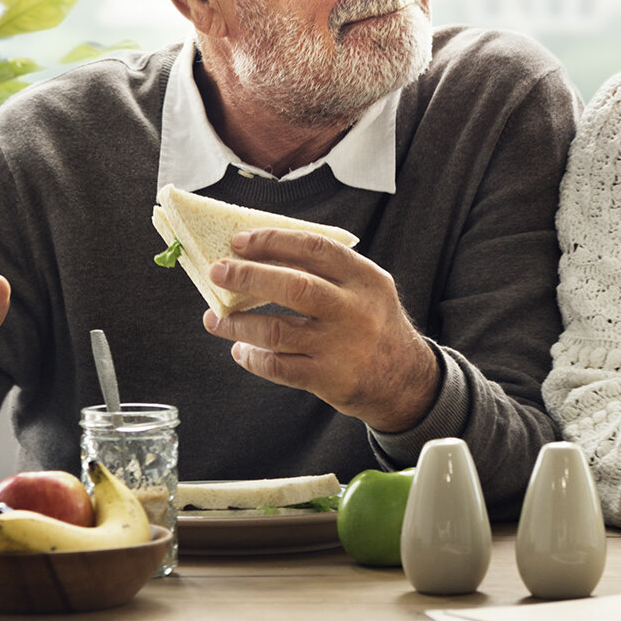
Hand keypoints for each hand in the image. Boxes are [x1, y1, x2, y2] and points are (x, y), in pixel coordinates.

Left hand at [201, 227, 438, 433]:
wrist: (405, 380)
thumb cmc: (373, 325)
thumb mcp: (366, 289)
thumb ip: (327, 272)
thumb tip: (261, 256)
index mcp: (365, 278)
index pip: (315, 248)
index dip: (273, 241)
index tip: (240, 241)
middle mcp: (355, 310)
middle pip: (294, 286)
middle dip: (248, 276)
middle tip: (217, 271)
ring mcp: (342, 346)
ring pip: (277, 331)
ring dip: (238, 323)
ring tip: (215, 318)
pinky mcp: (330, 378)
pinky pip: (279, 366)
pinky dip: (253, 358)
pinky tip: (241, 350)